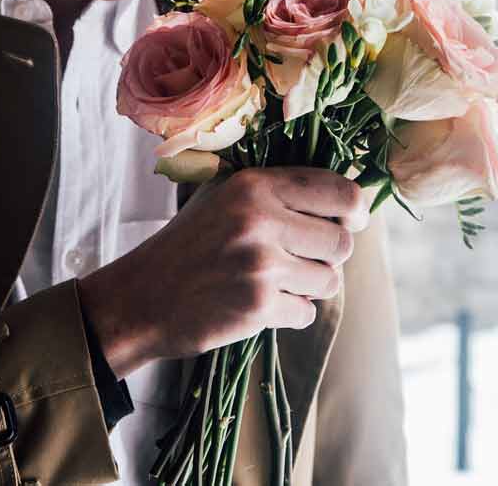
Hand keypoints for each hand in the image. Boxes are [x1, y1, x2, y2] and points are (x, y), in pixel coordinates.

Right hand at [78, 166, 369, 378]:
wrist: (141, 297)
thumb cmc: (189, 244)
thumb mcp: (223, 197)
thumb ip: (277, 192)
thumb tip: (347, 198)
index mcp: (254, 185)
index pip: (340, 191)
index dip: (355, 210)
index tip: (350, 222)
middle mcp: (260, 220)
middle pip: (342, 242)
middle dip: (329, 256)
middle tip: (301, 260)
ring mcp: (261, 265)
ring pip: (329, 280)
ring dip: (310, 287)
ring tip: (276, 282)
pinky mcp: (259, 306)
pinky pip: (307, 312)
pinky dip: (290, 313)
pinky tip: (260, 304)